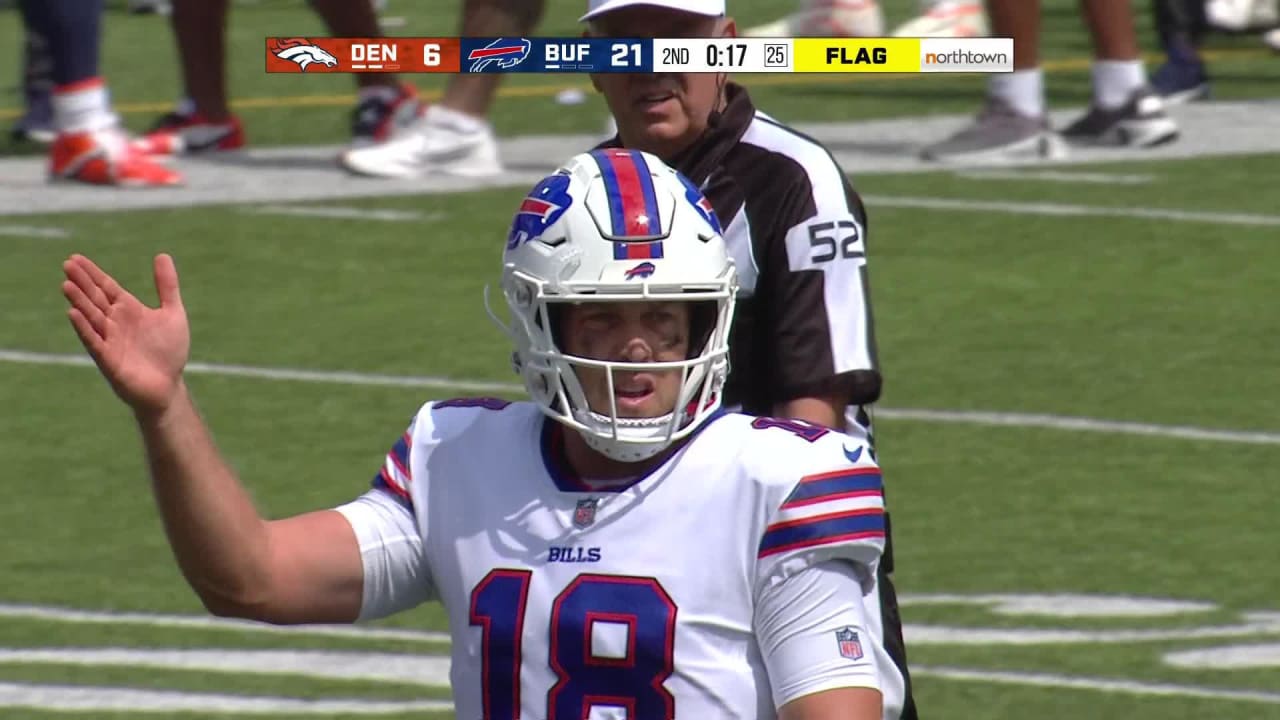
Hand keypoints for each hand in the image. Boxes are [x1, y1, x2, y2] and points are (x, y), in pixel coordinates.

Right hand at [61, 254, 190, 417]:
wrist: (169, 386)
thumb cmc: (169, 351)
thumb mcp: (172, 313)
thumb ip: (167, 286)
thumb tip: (162, 255)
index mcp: (128, 310)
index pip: (106, 287)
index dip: (92, 273)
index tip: (76, 258)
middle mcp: (115, 323)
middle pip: (95, 298)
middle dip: (82, 282)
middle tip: (66, 264)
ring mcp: (110, 340)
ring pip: (91, 317)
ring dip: (79, 302)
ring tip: (67, 285)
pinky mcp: (109, 359)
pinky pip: (94, 341)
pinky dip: (84, 328)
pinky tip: (73, 314)